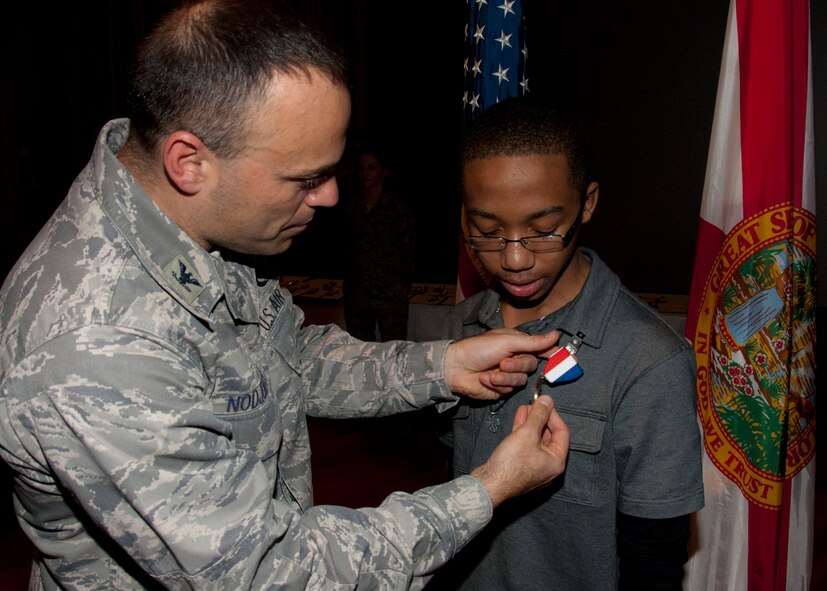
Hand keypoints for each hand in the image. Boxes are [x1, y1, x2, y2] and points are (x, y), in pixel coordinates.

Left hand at [444, 329, 558, 399]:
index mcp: (517, 344)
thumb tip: (556, 335)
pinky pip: (509, 390)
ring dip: (504, 377)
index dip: (553, 354)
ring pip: (520, 380)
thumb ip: (533, 342)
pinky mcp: (501, 389)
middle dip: (516, 366)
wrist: (456, 368)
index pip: (540, 349)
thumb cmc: (478, 349)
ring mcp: (508, 375)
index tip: (565, 358)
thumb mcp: (507, 341)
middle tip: (502, 362)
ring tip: (489, 373)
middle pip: (531, 366)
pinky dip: (497, 385)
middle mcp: (515, 359)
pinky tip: (485, 380)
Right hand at [470, 395, 568, 507]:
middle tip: (535, 404)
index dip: (553, 415)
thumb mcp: (527, 434)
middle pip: (549, 436)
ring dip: (531, 423)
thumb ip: (539, 415)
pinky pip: (526, 446)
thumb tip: (547, 400)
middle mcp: (548, 465)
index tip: (545, 403)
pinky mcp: (520, 466)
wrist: (489, 484)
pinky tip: (519, 419)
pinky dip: (523, 432)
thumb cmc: (510, 465)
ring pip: (536, 440)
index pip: (562, 432)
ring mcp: (534, 466)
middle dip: (541, 418)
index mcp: (556, 461)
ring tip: (526, 408)